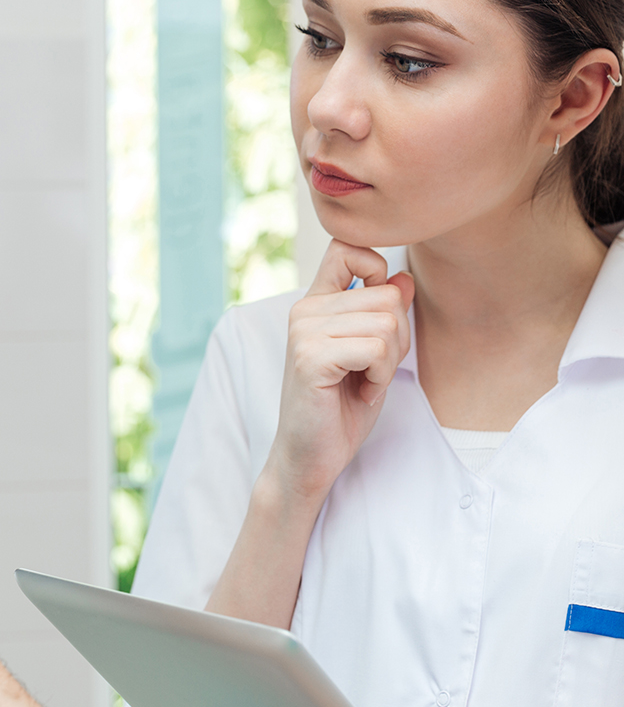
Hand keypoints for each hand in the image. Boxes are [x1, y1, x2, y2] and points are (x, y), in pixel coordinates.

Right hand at [268, 240, 414, 504]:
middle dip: (397, 337)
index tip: (374, 315)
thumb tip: (403, 277)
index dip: (376, 270)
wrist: (309, 458)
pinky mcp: (310, 357)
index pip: (347, 249)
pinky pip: (376, 347)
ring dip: (389, 361)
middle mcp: (305, 309)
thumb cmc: (339, 408)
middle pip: (387, 294)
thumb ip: (383, 314)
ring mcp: (304, 331)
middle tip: (372, 370)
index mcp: (315, 302)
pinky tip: (360, 391)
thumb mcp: (372, 355)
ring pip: (386, 322)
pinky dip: (381, 375)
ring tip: (363, 382)